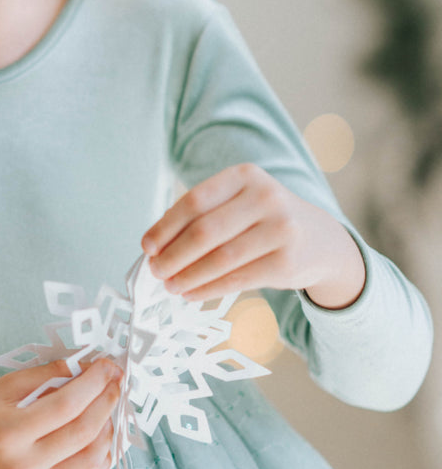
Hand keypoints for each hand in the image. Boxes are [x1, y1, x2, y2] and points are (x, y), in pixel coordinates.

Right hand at [0, 356, 124, 468]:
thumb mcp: (0, 388)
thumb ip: (44, 375)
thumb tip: (87, 365)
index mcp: (9, 433)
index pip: (67, 405)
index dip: (94, 382)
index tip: (109, 366)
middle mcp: (22, 468)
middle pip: (83, 433)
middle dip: (107, 403)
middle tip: (117, 384)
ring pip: (91, 463)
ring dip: (109, 433)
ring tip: (109, 412)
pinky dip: (101, 464)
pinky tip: (102, 443)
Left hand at [140, 162, 366, 308]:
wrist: (322, 241)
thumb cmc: (264, 220)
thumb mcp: (240, 202)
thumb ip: (203, 215)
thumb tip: (157, 245)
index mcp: (245, 176)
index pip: (195, 201)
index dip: (165, 226)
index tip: (147, 246)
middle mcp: (265, 197)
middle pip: (205, 231)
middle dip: (173, 255)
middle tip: (155, 270)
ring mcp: (280, 229)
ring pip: (220, 259)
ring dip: (188, 275)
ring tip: (169, 285)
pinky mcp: (287, 262)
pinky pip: (237, 279)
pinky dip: (208, 288)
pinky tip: (191, 293)